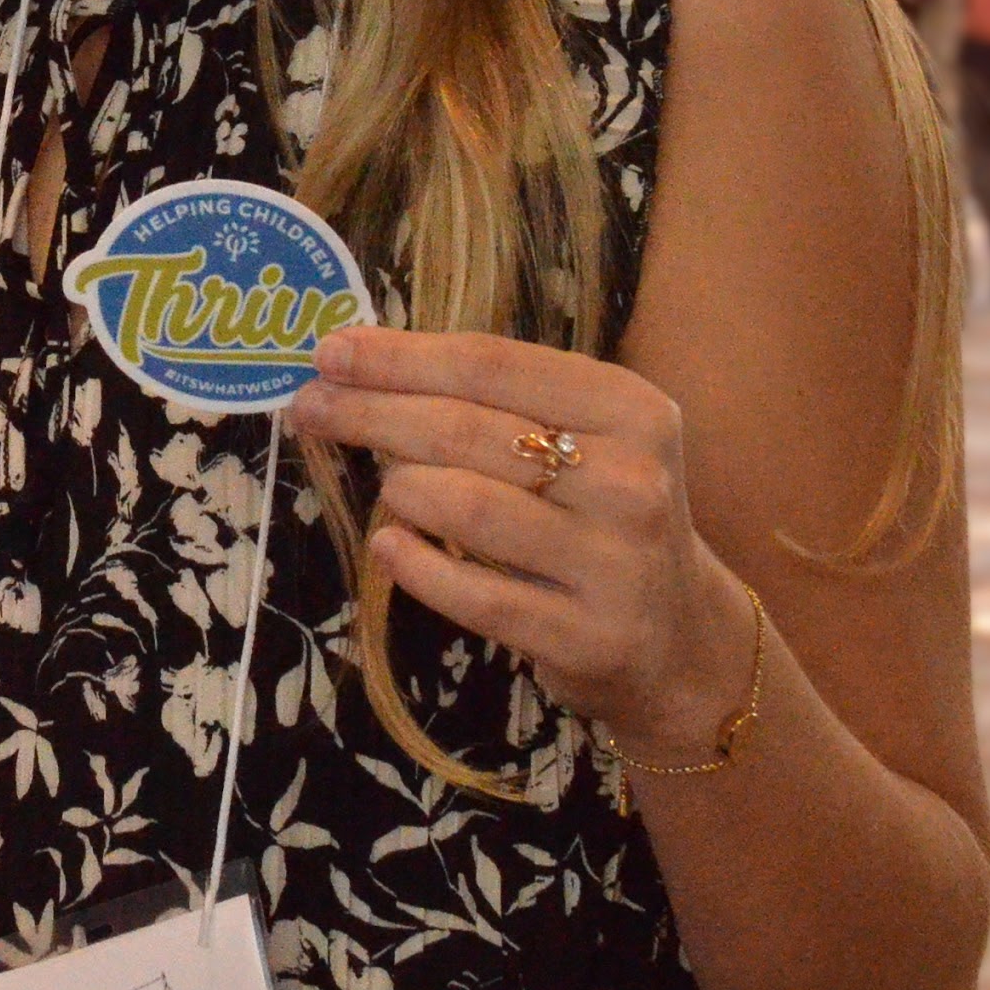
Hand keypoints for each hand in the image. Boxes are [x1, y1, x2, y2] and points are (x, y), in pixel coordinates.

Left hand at [282, 326, 756, 766]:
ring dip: (401, 489)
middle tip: (311, 406)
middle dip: (372, 413)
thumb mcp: (583, 440)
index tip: (332, 352)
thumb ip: (495, 402)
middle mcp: (629, 481)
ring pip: (466, 507)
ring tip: (385, 487)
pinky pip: (475, 596)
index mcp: (629, 409)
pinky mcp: (586, 637)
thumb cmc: (603, 516)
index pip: (492, 365)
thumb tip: (362, 365)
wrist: (678, 638)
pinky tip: (389, 546)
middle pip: (467, 430)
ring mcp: (612, 564)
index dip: (400, 356)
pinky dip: (416, 566)